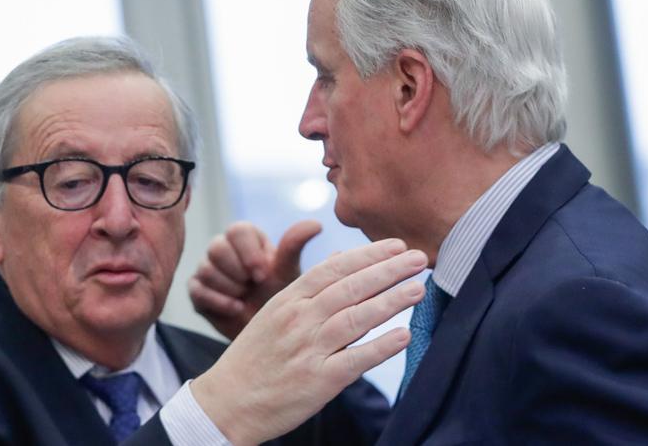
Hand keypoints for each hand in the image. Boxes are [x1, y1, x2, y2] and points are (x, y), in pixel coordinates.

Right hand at [189, 220, 321, 339]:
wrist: (268, 331)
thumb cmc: (281, 296)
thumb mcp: (288, 272)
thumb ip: (295, 246)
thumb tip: (317, 223)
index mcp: (247, 237)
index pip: (237, 230)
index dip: (248, 252)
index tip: (263, 274)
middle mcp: (224, 248)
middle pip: (217, 247)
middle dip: (237, 272)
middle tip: (254, 288)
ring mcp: (208, 268)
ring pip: (205, 268)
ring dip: (230, 288)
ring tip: (247, 299)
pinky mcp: (197, 289)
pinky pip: (197, 289)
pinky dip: (218, 301)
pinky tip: (237, 309)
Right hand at [190, 238, 425, 445]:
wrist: (228, 402)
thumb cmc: (255, 356)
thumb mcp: (275, 312)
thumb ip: (310, 287)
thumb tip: (342, 259)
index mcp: (288, 300)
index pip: (334, 269)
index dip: (368, 255)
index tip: (396, 245)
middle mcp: (299, 320)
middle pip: (350, 288)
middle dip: (388, 270)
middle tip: (420, 259)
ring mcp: (309, 350)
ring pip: (356, 318)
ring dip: (391, 301)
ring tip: (418, 289)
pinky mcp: (318, 381)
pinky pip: (355, 360)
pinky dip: (381, 347)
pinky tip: (403, 336)